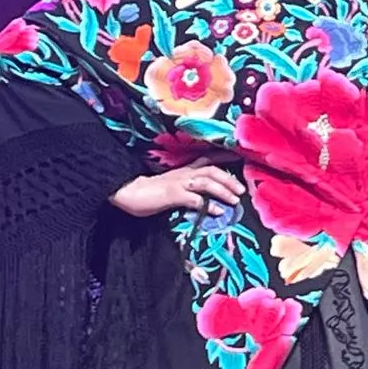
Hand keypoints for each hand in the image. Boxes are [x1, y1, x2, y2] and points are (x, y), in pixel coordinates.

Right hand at [111, 157, 246, 217]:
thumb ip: (186, 191)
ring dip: (223, 190)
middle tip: (242, 189)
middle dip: (229, 179)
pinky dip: (208, 204)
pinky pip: (194, 198)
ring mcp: (178, 183)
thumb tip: (202, 201)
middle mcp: (183, 174)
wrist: (125, 192)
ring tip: (235, 200)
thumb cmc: (146, 193)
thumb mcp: (170, 188)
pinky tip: (217, 211)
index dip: (223, 157)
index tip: (238, 157)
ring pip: (206, 181)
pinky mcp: (172, 194)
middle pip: (212, 170)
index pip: (206, 160)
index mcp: (182, 171)